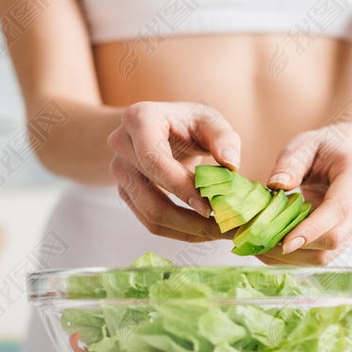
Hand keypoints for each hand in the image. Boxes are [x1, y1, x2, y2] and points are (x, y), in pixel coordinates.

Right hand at [108, 102, 241, 243]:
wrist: (161, 127)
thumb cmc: (187, 122)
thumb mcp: (208, 119)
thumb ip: (223, 138)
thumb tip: (231, 164)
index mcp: (140, 119)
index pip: (154, 160)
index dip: (181, 188)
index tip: (211, 209)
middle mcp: (122, 145)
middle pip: (152, 197)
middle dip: (192, 219)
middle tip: (226, 228)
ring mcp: (120, 172)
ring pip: (151, 216)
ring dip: (189, 231)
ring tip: (219, 231)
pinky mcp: (126, 193)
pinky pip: (151, 222)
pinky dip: (181, 231)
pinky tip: (205, 230)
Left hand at [257, 128, 351, 265]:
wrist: (347, 156)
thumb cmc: (323, 149)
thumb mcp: (304, 145)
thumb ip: (290, 163)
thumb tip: (276, 185)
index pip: (340, 208)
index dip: (313, 229)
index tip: (285, 242)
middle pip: (336, 237)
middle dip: (300, 246)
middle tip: (264, 243)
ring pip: (329, 254)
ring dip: (296, 256)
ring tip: (266, 248)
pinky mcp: (350, 237)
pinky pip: (325, 256)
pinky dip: (299, 257)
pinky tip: (276, 249)